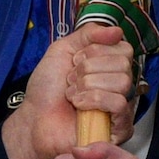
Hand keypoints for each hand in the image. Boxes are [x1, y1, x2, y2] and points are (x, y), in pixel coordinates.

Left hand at [0, 25, 136, 158]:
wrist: (34, 118)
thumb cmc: (47, 89)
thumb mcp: (62, 49)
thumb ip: (89, 34)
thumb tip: (117, 30)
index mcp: (109, 66)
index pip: (124, 48)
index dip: (96, 51)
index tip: (75, 61)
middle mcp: (118, 85)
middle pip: (124, 63)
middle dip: (89, 69)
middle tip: (71, 80)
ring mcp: (121, 107)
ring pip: (122, 82)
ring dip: (88, 85)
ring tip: (73, 95)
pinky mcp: (120, 128)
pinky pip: (119, 104)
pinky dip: (94, 100)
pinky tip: (79, 106)